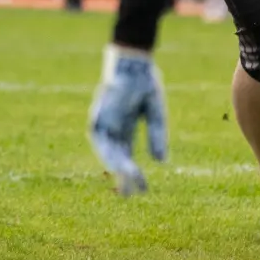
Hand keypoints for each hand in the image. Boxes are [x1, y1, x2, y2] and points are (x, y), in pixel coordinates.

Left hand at [87, 44, 168, 195]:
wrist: (132, 63)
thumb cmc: (144, 83)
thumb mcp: (154, 113)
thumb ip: (156, 135)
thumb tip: (160, 162)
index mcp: (124, 126)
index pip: (127, 155)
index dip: (134, 173)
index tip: (143, 190)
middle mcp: (111, 126)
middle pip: (116, 157)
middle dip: (123, 176)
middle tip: (131, 196)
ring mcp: (103, 121)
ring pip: (108, 151)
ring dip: (117, 169)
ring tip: (127, 186)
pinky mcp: (99, 115)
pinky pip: (103, 139)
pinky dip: (110, 153)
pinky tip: (120, 166)